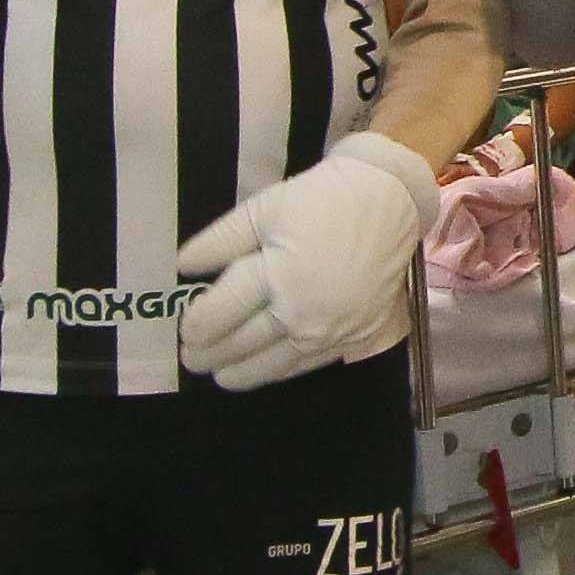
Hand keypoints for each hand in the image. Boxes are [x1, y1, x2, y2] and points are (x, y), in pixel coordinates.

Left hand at [175, 133, 436, 390]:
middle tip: (192, 359)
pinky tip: (266, 370)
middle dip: (210, 353)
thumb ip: (221, 240)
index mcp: (276, 275)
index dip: (196, 325)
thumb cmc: (322, 199)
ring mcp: (331, 329)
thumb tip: (184, 267)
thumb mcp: (265, 207)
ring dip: (242, 373)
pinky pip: (310, 364)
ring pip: (275, 364)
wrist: (390, 202)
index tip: (184, 329)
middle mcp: (302, 311)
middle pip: (243, 343)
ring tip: (220, 376)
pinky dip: (282, 371)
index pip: (221, 313)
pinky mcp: (356, 336)